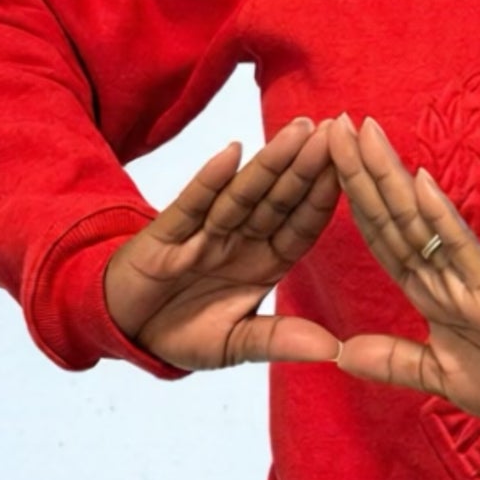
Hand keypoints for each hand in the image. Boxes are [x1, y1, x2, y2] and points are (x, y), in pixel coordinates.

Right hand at [104, 117, 342, 370]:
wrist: (124, 330)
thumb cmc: (184, 332)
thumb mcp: (235, 345)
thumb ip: (279, 340)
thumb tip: (334, 350)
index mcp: (265, 263)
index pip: (301, 225)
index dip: (325, 198)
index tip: (355, 168)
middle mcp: (240, 240)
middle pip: (279, 199)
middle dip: (306, 166)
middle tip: (334, 129)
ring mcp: (205, 232)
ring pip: (243, 194)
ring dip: (270, 163)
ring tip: (298, 131)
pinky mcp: (166, 234)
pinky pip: (192, 204)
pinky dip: (210, 180)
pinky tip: (232, 153)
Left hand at [328, 114, 479, 428]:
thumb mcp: (440, 376)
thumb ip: (394, 361)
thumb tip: (341, 353)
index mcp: (431, 293)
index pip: (383, 239)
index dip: (355, 202)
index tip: (327, 163)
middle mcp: (445, 274)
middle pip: (393, 217)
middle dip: (362, 172)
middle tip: (334, 124)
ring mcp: (469, 275)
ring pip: (420, 219)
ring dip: (390, 176)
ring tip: (364, 133)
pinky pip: (461, 246)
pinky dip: (440, 215)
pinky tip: (418, 181)